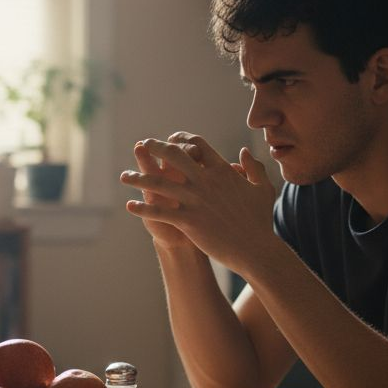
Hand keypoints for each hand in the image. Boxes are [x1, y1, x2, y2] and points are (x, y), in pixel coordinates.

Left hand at [120, 133, 277, 270]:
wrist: (256, 249)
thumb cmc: (260, 220)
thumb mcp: (262, 188)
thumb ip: (254, 167)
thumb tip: (244, 151)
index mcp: (222, 170)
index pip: (198, 144)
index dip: (182, 138)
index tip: (171, 139)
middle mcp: (206, 181)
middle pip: (174, 155)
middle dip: (155, 147)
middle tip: (143, 145)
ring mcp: (195, 200)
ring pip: (159, 183)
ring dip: (138, 179)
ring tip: (124, 177)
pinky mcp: (189, 220)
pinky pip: (159, 212)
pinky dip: (142, 209)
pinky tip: (129, 206)